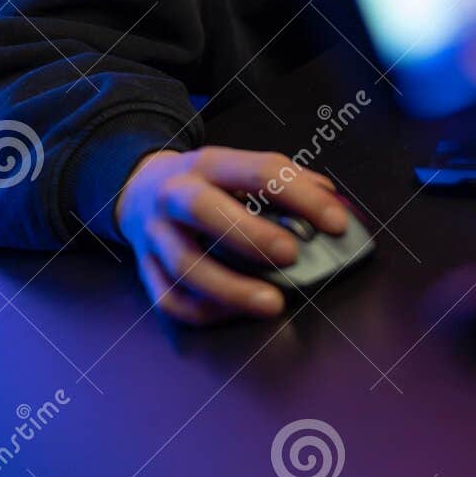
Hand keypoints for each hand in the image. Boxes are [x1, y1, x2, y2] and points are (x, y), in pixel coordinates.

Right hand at [114, 144, 348, 325]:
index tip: (336, 223)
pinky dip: (205, 311)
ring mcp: (154, 234)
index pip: (259, 170)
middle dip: (252, 235)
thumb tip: (331, 202)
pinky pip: (170, 298)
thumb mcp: (238, 167)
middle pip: (204, 210)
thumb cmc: (206, 183)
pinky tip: (236, 313)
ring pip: (185, 264)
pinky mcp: (145, 270)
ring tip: (273, 303)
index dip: (301, 196)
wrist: (140, 190)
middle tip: (292, 255)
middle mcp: (175, 194)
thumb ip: (285, 180)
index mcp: (209, 162)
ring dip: (231, 288)